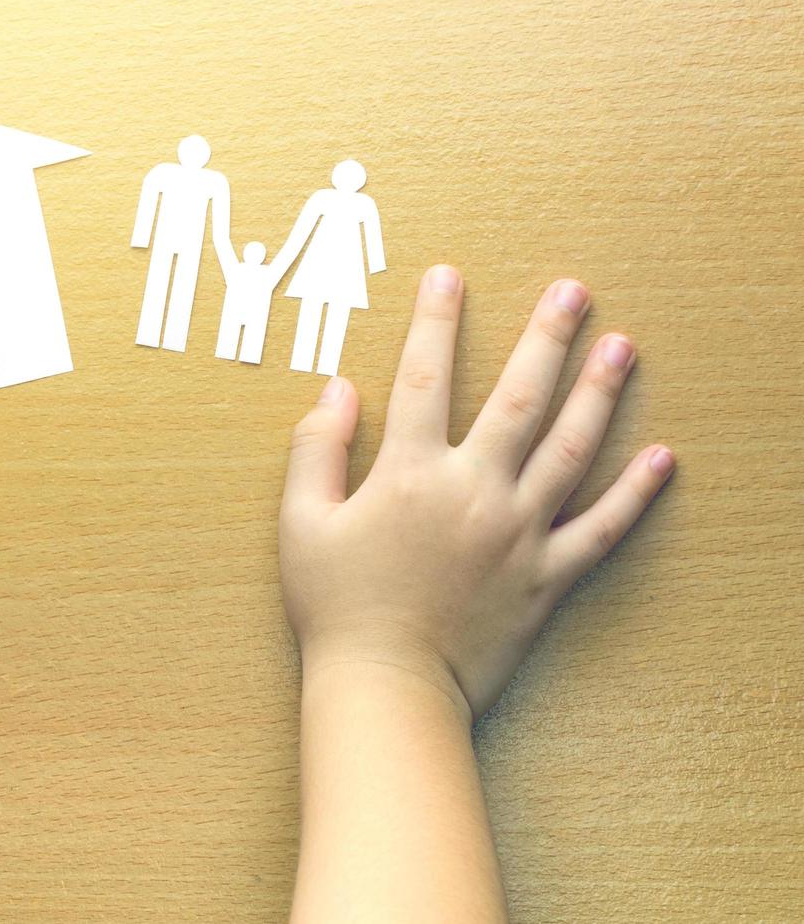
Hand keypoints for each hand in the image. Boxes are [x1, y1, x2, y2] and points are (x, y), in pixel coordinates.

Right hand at [280, 264, 672, 720]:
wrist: (388, 686)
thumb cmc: (336, 607)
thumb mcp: (302, 523)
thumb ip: (316, 449)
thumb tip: (337, 389)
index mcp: (410, 472)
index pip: (425, 377)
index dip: (436, 321)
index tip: (449, 277)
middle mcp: (474, 490)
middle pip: (518, 398)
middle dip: (546, 338)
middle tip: (573, 292)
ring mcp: (519, 531)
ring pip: (570, 449)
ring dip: (599, 394)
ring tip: (622, 348)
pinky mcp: (548, 575)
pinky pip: (602, 528)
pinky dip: (634, 494)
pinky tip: (661, 458)